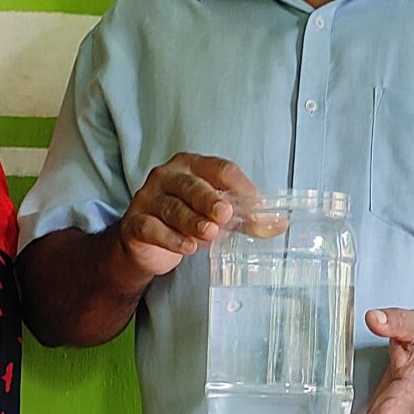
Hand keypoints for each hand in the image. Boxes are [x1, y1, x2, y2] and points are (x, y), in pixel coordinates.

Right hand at [113, 153, 256, 277]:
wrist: (145, 245)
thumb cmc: (185, 222)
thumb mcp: (216, 218)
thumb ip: (245, 219)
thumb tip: (279, 224)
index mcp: (191, 166)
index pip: (219, 169)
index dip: (240, 186)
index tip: (257, 206)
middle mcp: (167, 176)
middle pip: (192, 185)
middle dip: (210, 200)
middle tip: (225, 214)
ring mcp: (147, 198)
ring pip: (172, 207)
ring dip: (192, 221)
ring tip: (209, 233)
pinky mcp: (134, 223)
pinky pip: (152, 228)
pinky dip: (171, 238)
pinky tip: (186, 247)